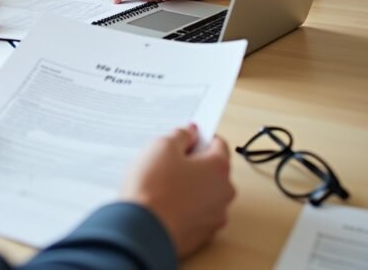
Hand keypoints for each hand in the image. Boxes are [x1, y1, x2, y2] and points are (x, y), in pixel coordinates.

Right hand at [121, 124, 234, 258]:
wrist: (143, 229)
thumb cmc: (153, 186)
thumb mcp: (162, 147)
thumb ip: (181, 135)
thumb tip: (190, 133)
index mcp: (219, 168)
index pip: (219, 144)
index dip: (201, 138)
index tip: (187, 137)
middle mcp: (224, 193)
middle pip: (213, 170)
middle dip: (194, 163)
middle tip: (168, 162)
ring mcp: (215, 216)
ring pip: (205, 193)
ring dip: (190, 186)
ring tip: (162, 185)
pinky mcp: (202, 235)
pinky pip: (197, 213)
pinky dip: (185, 206)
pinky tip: (164, 203)